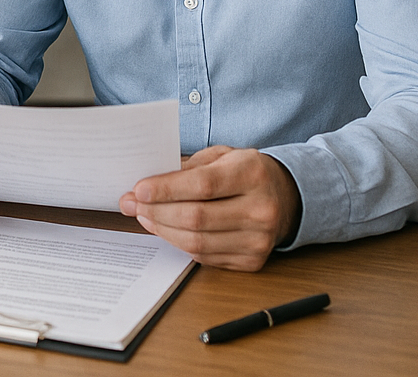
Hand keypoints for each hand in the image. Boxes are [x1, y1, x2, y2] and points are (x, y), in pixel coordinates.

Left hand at [120, 145, 301, 270]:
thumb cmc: (244, 173)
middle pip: (196, 218)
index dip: (166, 189)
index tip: (137, 190)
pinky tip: (166, 229)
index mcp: (252, 174)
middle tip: (131, 204)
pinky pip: (204, 257)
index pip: (202, 185)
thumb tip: (144, 187)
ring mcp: (259, 240)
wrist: (285, 198)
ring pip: (197, 242)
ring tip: (143, 216)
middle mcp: (261, 209)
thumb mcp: (221, 156)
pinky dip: (179, 243)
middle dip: (155, 212)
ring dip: (162, 230)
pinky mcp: (252, 261)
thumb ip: (186, 167)